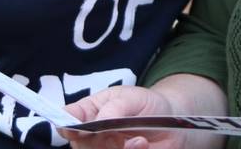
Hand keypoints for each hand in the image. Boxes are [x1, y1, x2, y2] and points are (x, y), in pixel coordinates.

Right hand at [62, 86, 183, 148]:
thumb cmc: (146, 105)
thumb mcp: (132, 97)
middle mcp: (93, 139)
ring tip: (139, 140)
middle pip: (81, 146)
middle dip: (96, 141)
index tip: (73, 129)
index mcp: (89, 116)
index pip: (68, 123)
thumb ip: (115, 107)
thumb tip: (98, 120)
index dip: (67, 127)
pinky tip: (142, 144)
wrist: (173, 122)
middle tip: (112, 133)